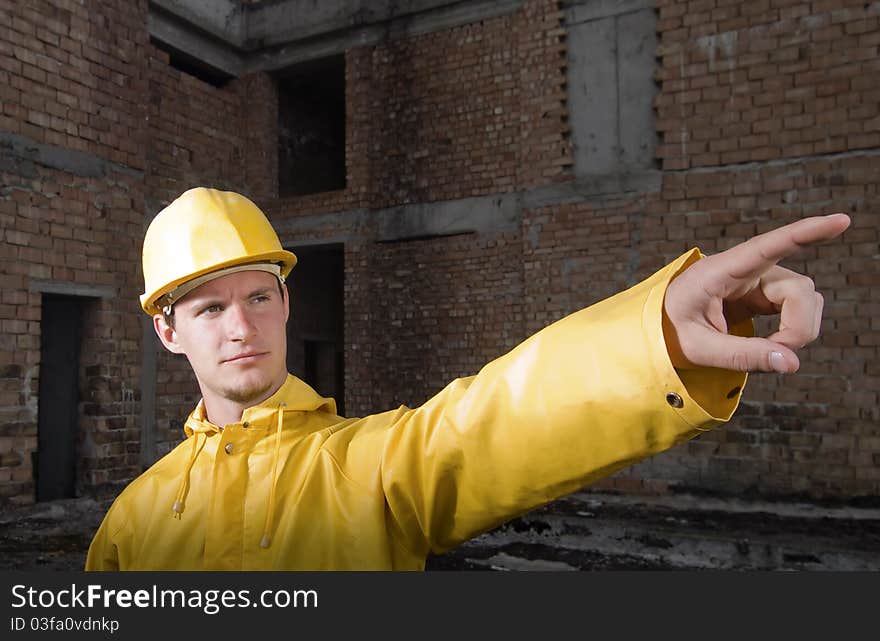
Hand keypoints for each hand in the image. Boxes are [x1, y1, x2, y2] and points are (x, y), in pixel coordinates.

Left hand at [662, 213, 850, 372]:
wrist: (655, 330)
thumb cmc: (668, 332)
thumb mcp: (699, 348)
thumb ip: (743, 356)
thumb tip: (792, 362)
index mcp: (718, 272)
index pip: (767, 247)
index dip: (805, 233)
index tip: (841, 220)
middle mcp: (743, 271)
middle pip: (799, 288)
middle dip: (799, 325)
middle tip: (778, 354)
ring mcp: (755, 282)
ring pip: (804, 298)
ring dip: (798, 328)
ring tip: (769, 351)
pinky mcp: (761, 296)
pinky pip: (796, 308)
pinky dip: (793, 330)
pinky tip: (774, 345)